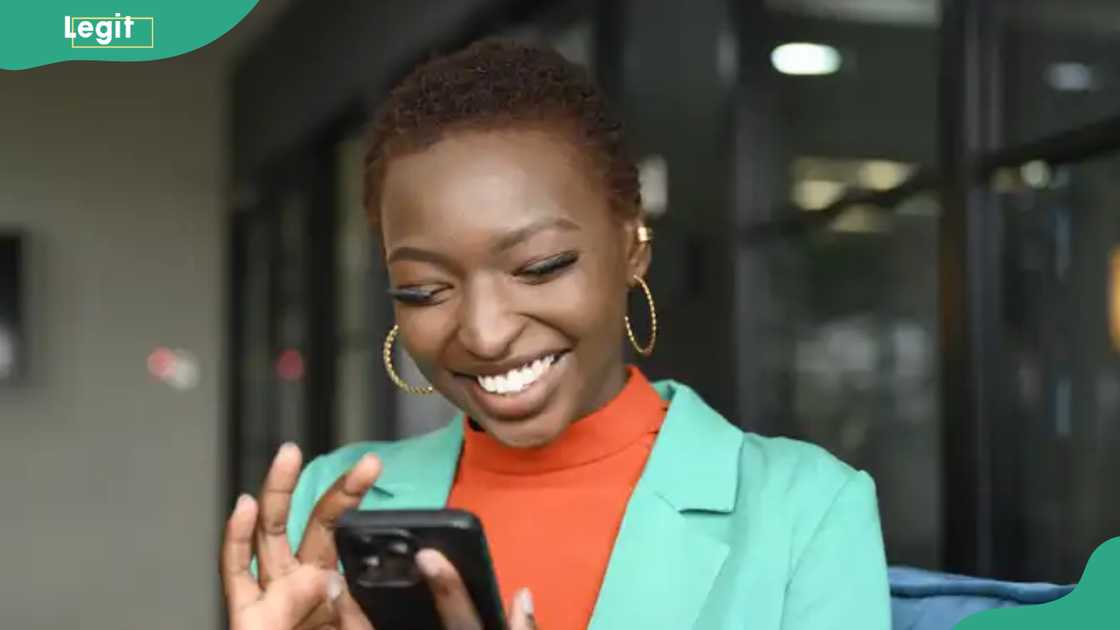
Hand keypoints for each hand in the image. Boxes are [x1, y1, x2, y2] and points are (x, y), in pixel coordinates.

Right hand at [220, 443, 539, 629]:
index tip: (372, 466)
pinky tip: (245, 506)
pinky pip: (235, 571)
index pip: (342, 530)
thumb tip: (328, 581)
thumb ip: (350, 612)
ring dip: (278, 492)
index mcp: (329, 583)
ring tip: (290, 456)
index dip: (352, 497)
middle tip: (363, 463)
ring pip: (269, 533)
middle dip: (335, 491)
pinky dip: (236, 537)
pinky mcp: (245, 612)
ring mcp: (271, 593)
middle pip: (312, 524)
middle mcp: (298, 581)